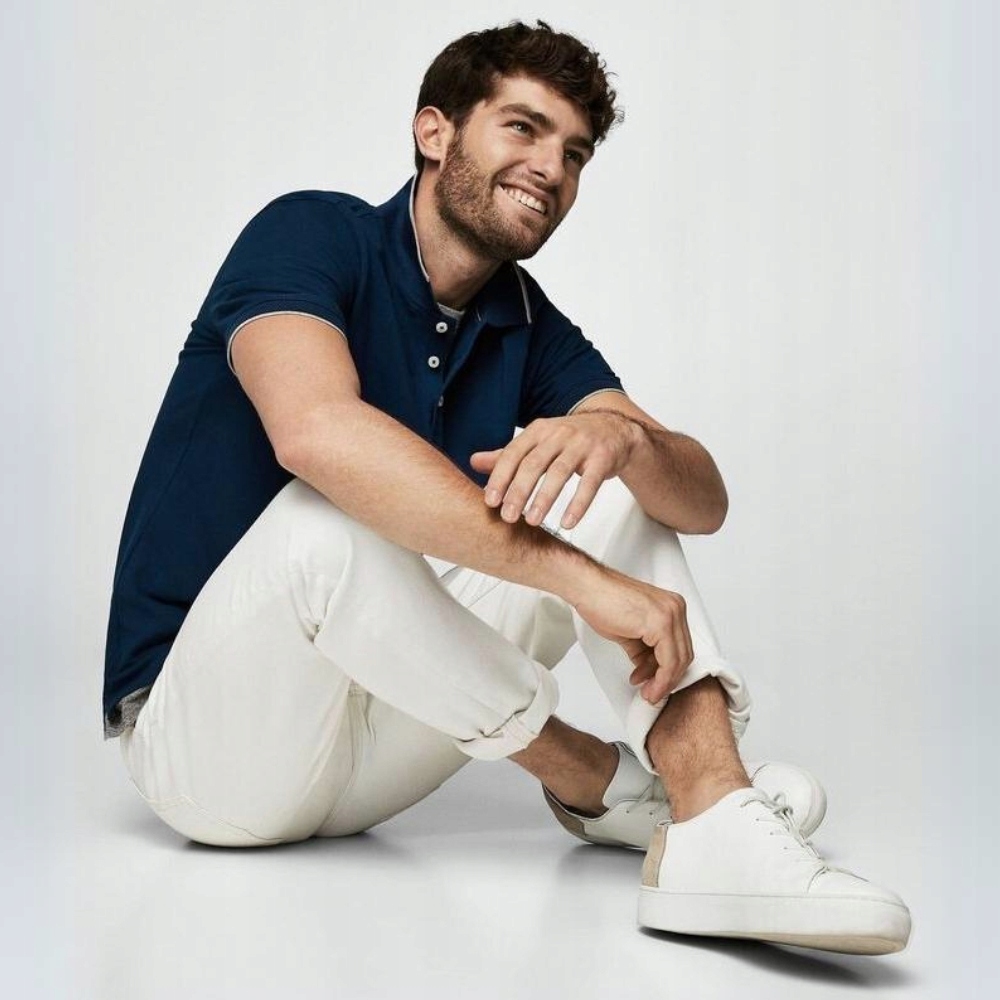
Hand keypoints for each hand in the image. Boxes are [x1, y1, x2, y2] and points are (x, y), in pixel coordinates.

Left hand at [470, 412, 639, 528]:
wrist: (615, 429)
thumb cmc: (571, 440)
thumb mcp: (538, 442)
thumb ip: (508, 455)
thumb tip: (474, 462)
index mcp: (538, 430)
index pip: (514, 453)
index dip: (500, 477)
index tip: (490, 501)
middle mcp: (559, 434)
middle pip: (534, 464)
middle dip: (519, 491)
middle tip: (508, 517)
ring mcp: (582, 445)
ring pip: (560, 472)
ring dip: (544, 498)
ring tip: (533, 521)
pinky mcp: (603, 458)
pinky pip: (590, 483)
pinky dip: (578, 504)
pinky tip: (568, 522)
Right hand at [572, 566, 693, 703]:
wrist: (587, 587)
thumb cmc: (603, 601)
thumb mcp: (630, 630)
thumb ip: (645, 649)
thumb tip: (649, 671)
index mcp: (672, 607)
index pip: (681, 646)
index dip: (669, 670)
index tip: (655, 684)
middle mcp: (676, 608)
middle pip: (683, 654)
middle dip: (668, 679)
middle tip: (652, 693)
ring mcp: (671, 614)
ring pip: (678, 660)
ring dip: (663, 682)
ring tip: (648, 693)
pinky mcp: (661, 623)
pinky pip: (668, 660)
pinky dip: (659, 677)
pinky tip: (644, 683)